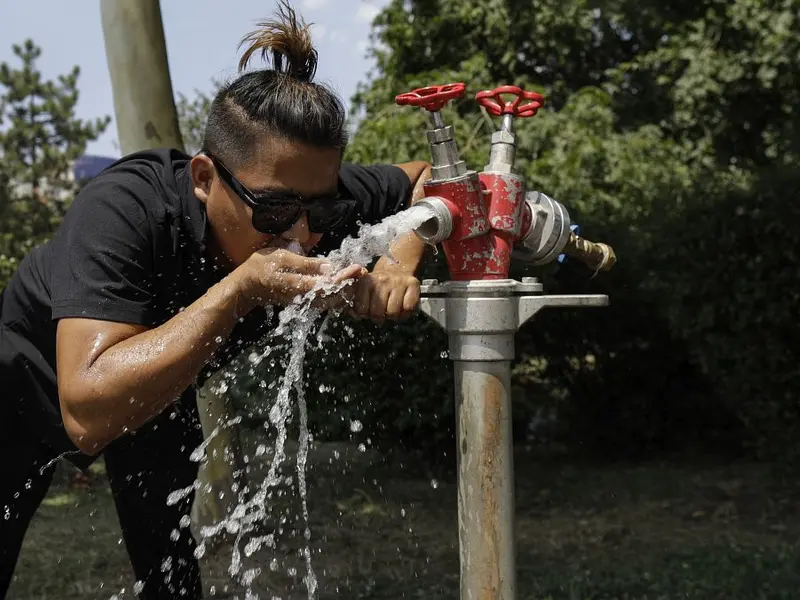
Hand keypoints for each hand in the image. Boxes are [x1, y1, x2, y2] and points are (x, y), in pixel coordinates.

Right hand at [235, 248, 366, 310]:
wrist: (246, 286)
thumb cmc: (261, 267)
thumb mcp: (281, 258)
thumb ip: (306, 264)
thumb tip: (329, 267)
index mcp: (300, 286)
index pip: (330, 285)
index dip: (346, 277)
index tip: (358, 268)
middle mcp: (305, 297)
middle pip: (335, 296)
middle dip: (350, 284)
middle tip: (363, 271)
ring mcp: (304, 301)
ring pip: (331, 300)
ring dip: (345, 289)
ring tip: (356, 276)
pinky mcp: (303, 301)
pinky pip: (324, 300)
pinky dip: (336, 293)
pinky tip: (343, 284)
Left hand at [349, 271, 420, 322]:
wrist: (397, 267)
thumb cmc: (378, 285)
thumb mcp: (364, 289)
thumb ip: (357, 302)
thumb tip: (355, 316)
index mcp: (366, 281)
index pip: (362, 309)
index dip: (365, 315)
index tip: (368, 312)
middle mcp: (382, 280)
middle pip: (377, 313)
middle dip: (379, 318)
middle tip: (382, 314)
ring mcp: (398, 281)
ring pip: (393, 312)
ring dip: (393, 317)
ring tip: (392, 311)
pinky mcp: (412, 283)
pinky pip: (408, 308)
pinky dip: (405, 313)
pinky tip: (402, 308)